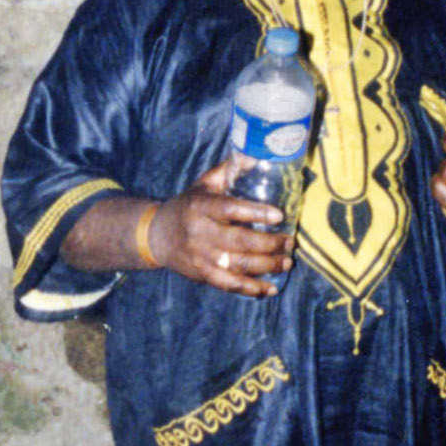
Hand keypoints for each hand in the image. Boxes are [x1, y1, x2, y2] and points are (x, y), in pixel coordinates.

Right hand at [149, 158, 294, 295]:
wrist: (156, 235)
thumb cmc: (187, 205)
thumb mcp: (203, 184)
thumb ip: (228, 171)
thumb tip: (256, 156)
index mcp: (201, 206)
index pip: (230, 209)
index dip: (255, 213)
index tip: (279, 216)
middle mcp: (199, 232)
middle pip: (239, 241)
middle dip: (269, 244)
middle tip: (289, 242)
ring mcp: (200, 256)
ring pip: (238, 265)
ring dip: (267, 266)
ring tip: (286, 262)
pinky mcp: (201, 274)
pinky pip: (229, 285)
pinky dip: (251, 289)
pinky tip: (270, 288)